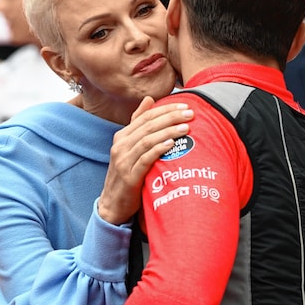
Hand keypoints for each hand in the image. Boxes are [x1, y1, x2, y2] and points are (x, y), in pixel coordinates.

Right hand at [98, 96, 192, 224]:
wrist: (113, 204)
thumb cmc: (127, 173)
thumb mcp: (130, 148)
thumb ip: (138, 124)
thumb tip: (149, 99)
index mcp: (122, 136)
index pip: (145, 116)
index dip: (165, 109)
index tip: (185, 105)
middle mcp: (120, 146)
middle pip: (148, 126)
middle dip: (171, 117)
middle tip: (190, 113)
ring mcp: (123, 161)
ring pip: (147, 140)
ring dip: (168, 132)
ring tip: (186, 127)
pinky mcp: (129, 177)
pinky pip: (145, 159)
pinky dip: (158, 149)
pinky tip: (171, 144)